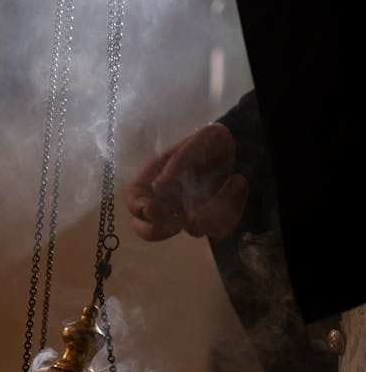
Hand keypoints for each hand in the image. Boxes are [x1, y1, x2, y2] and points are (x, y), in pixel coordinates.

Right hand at [125, 123, 248, 240]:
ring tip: (234, 179)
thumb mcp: (197, 141)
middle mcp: (167, 202)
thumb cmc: (208, 140)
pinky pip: (219, 229)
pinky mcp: (210, 219)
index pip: (134, 202)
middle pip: (148, 230)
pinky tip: (238, 180)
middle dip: (162, 230)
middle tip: (182, 219)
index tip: (153, 209)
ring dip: (217, 207)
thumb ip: (178, 162)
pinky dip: (233, 208)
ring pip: (193, 230)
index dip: (139, 210)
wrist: (232, 147)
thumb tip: (158, 187)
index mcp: (153, 181)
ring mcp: (188, 213)